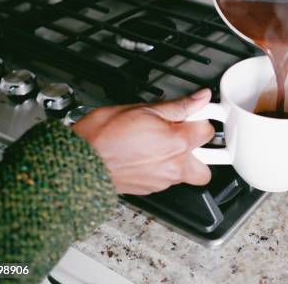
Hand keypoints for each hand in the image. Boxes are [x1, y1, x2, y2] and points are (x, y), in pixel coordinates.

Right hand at [72, 89, 213, 194]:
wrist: (78, 163)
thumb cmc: (103, 136)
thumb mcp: (142, 109)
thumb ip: (177, 106)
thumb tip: (199, 98)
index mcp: (177, 143)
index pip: (208, 130)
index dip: (200, 118)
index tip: (194, 113)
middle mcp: (174, 166)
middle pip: (209, 164)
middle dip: (202, 150)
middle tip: (186, 135)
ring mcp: (163, 180)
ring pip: (189, 175)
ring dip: (183, 161)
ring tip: (166, 146)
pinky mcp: (151, 189)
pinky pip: (168, 181)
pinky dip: (164, 169)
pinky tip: (149, 155)